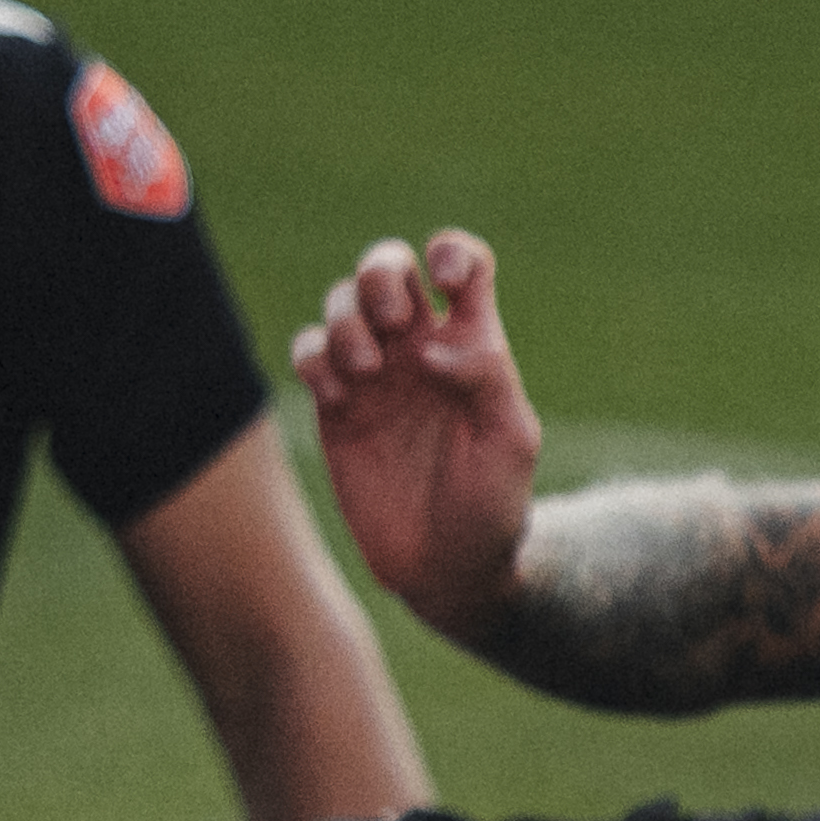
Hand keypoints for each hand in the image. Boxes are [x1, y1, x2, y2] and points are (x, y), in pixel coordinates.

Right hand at [293, 232, 546, 642]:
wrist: (446, 567)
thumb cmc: (492, 504)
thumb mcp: (511, 439)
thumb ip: (486, 376)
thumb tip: (433, 343)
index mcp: (472, 344)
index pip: (462, 265)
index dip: (451, 253)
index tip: (446, 280)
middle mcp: (419, 347)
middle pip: (388, 267)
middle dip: (380, 274)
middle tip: (395, 322)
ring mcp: (373, 374)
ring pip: (342, 302)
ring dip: (346, 320)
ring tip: (366, 370)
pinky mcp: (334, 406)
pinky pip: (307, 352)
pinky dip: (314, 358)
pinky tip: (338, 397)